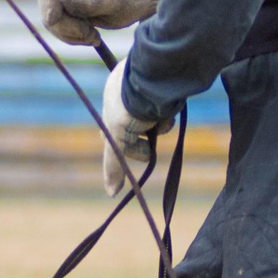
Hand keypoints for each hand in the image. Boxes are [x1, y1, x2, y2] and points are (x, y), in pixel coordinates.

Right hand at [39, 0, 165, 46]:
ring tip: (93, 37)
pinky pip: (60, 27)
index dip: (48, 4)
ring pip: (52, 20)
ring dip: (70, 35)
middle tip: (88, 35)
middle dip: (64, 25)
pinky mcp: (68, 10)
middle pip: (48, 5)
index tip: (55, 21)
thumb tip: (64, 1)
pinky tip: (91, 37)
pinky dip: (73, 37)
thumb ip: (87, 0)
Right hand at [100, 61, 156, 196]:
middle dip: (145, 141)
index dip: (128, 149)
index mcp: (109, 103)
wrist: (151, 83)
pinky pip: (165, 110)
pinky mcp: (164, 88)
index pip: (114, 135)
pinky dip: (167, 118)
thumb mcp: (116, 141)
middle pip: (136, 130)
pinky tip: (168, 114)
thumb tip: (111, 194)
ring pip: (153, 122)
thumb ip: (113, 166)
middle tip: (150, 145)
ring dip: (158, 129)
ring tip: (160, 124)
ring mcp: (145, 90)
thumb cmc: (127, 111)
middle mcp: (125, 95)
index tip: (144, 155)